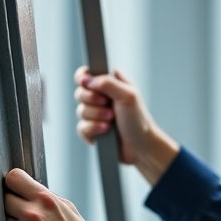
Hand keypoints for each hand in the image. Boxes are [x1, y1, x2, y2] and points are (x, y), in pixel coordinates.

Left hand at [3, 168, 113, 220]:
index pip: (13, 178)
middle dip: (13, 205)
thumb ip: (45, 198)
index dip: (13, 183)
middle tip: (25, 215)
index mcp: (44, 199)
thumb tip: (28, 191)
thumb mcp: (67, 207)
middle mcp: (31, 213)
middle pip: (4, 199)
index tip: (15, 189)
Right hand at [73, 66, 178, 185]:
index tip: (85, 82)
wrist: (141, 147)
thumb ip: (107, 83)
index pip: (87, 73)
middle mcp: (101, 97)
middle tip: (106, 103)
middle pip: (80, 92)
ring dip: (96, 116)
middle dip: (91, 100)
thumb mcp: (127, 96)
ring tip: (111, 121)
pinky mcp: (92, 130)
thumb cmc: (138, 120)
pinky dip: (93, 129)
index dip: (83, 77)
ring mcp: (96, 114)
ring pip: (80, 111)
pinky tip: (105, 131)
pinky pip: (81, 127)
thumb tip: (86, 80)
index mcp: (111, 83)